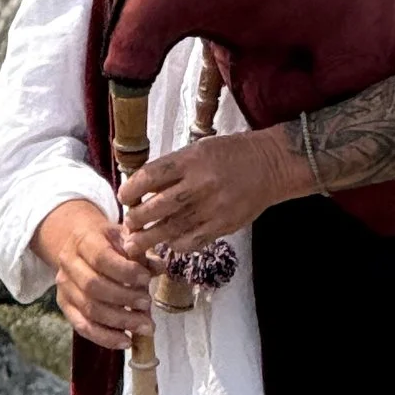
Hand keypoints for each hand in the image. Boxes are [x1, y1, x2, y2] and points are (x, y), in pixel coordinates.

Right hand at [34, 198, 156, 350]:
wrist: (80, 245)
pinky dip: (105, 337)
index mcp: (84, 240)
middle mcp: (69, 263)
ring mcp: (64, 287)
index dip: (125, 271)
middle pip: (93, 286)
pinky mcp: (65, 306)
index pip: (101, 258)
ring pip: (89, 310)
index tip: (147, 279)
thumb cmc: (109, 242)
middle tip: (148, 304)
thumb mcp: (125, 238)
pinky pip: (83, 327)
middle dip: (124, 299)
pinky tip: (126, 341)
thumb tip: (158, 268)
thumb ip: (142, 254)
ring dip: (120, 321)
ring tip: (145, 327)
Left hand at [116, 125, 312, 257]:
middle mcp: (201, 183)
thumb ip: (173, 168)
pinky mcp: (224, 225)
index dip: (131, 190)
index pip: (150, 176)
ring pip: (172, 228)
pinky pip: (193, 241)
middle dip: (137, 219)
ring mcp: (213, 207)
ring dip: (150, 238)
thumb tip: (143, 187)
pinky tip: (168, 244)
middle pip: (158, 206)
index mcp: (191, 160)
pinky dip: (176, 245)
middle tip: (128, 225)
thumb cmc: (231, 154)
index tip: (124, 197)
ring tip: (135, 244)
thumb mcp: (199, 149)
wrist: (271, 166)